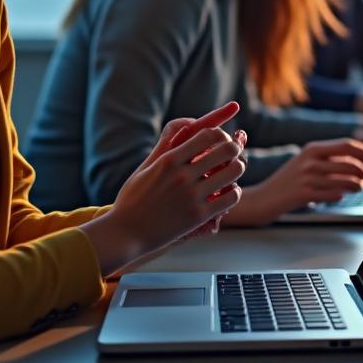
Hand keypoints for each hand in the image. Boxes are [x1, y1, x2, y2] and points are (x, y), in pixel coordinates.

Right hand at [83, 102, 243, 274]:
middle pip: (227, 150)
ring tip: (231, 173)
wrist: (125, 233)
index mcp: (169, 160)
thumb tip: (181, 129)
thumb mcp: (145, 169)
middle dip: (234, 150)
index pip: (209, 135)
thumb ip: (164, 148)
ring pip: (234, 172)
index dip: (220, 135)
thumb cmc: (132, 199)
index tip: (221, 141)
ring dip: (237, 169)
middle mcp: (182, 175)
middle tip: (232, 156)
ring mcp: (192, 196)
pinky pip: (232, 197)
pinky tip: (227, 193)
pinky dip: (234, 193)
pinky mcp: (199, 215)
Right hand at [226, 138, 362, 224]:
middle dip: (362, 170)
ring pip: (343, 180)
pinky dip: (340, 195)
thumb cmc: (287, 181)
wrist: (262, 198)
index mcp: (312, 149)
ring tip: (360, 187)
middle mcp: (310, 161)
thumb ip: (327, 159)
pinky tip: (340, 196)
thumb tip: (357, 159)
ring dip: (356, 184)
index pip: (345, 145)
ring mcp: (306, 177)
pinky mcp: (303, 194)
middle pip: (348, 163)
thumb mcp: (305, 162)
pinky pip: (331, 195)